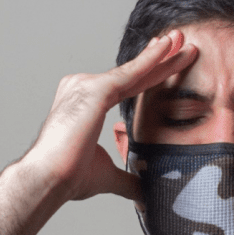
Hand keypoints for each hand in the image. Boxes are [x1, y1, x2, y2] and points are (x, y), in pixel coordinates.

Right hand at [28, 30, 197, 201]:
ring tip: (184, 40)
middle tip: (183, 41)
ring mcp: (85, 86)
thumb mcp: (107, 176)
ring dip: (161, 55)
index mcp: (85, 104)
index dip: (150, 74)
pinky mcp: (94, 90)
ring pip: (133, 71)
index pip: (126, 86)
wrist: (49, 180)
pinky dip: (150, 60)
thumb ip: (127, 180)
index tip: (169, 61)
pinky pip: (129, 73)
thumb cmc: (67, 177)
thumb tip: (143, 194)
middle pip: (132, 74)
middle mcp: (82, 88)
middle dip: (160, 59)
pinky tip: (166, 48)